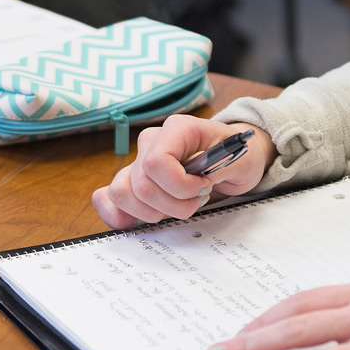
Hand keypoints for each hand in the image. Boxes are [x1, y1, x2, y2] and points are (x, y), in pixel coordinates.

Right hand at [91, 115, 276, 228]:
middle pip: (140, 184)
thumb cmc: (238, 156)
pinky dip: (117, 213)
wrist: (235, 158)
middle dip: (171, 205)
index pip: (156, 162)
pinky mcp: (133, 181)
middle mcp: (151, 142)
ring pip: (121, 193)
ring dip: (150, 212)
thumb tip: (198, 179)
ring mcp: (138, 162)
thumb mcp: (240, 160)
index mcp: (176, 129)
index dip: (179, 186)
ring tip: (176, 208)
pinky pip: (108, 197)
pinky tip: (136, 220)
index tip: (203, 188)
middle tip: (196, 202)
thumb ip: (219, 167)